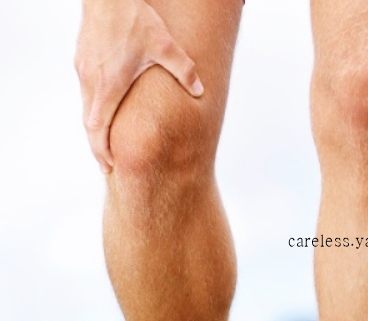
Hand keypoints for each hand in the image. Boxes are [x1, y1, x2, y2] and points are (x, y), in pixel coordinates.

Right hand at [74, 0, 203, 173]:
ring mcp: (83, 70)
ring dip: (96, 127)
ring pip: (86, 107)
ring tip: (108, 141)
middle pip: (89, 124)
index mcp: (109, 86)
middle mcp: (91, 81)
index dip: (102, 151)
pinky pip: (86, 91)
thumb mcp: (166, 47)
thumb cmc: (134, 19)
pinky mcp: (82, 59)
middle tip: (108, 165)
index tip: (109, 167)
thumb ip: (184, 72)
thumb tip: (200, 90)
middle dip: (98, 147)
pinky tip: (107, 108)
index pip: (99, 130)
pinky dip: (94, 107)